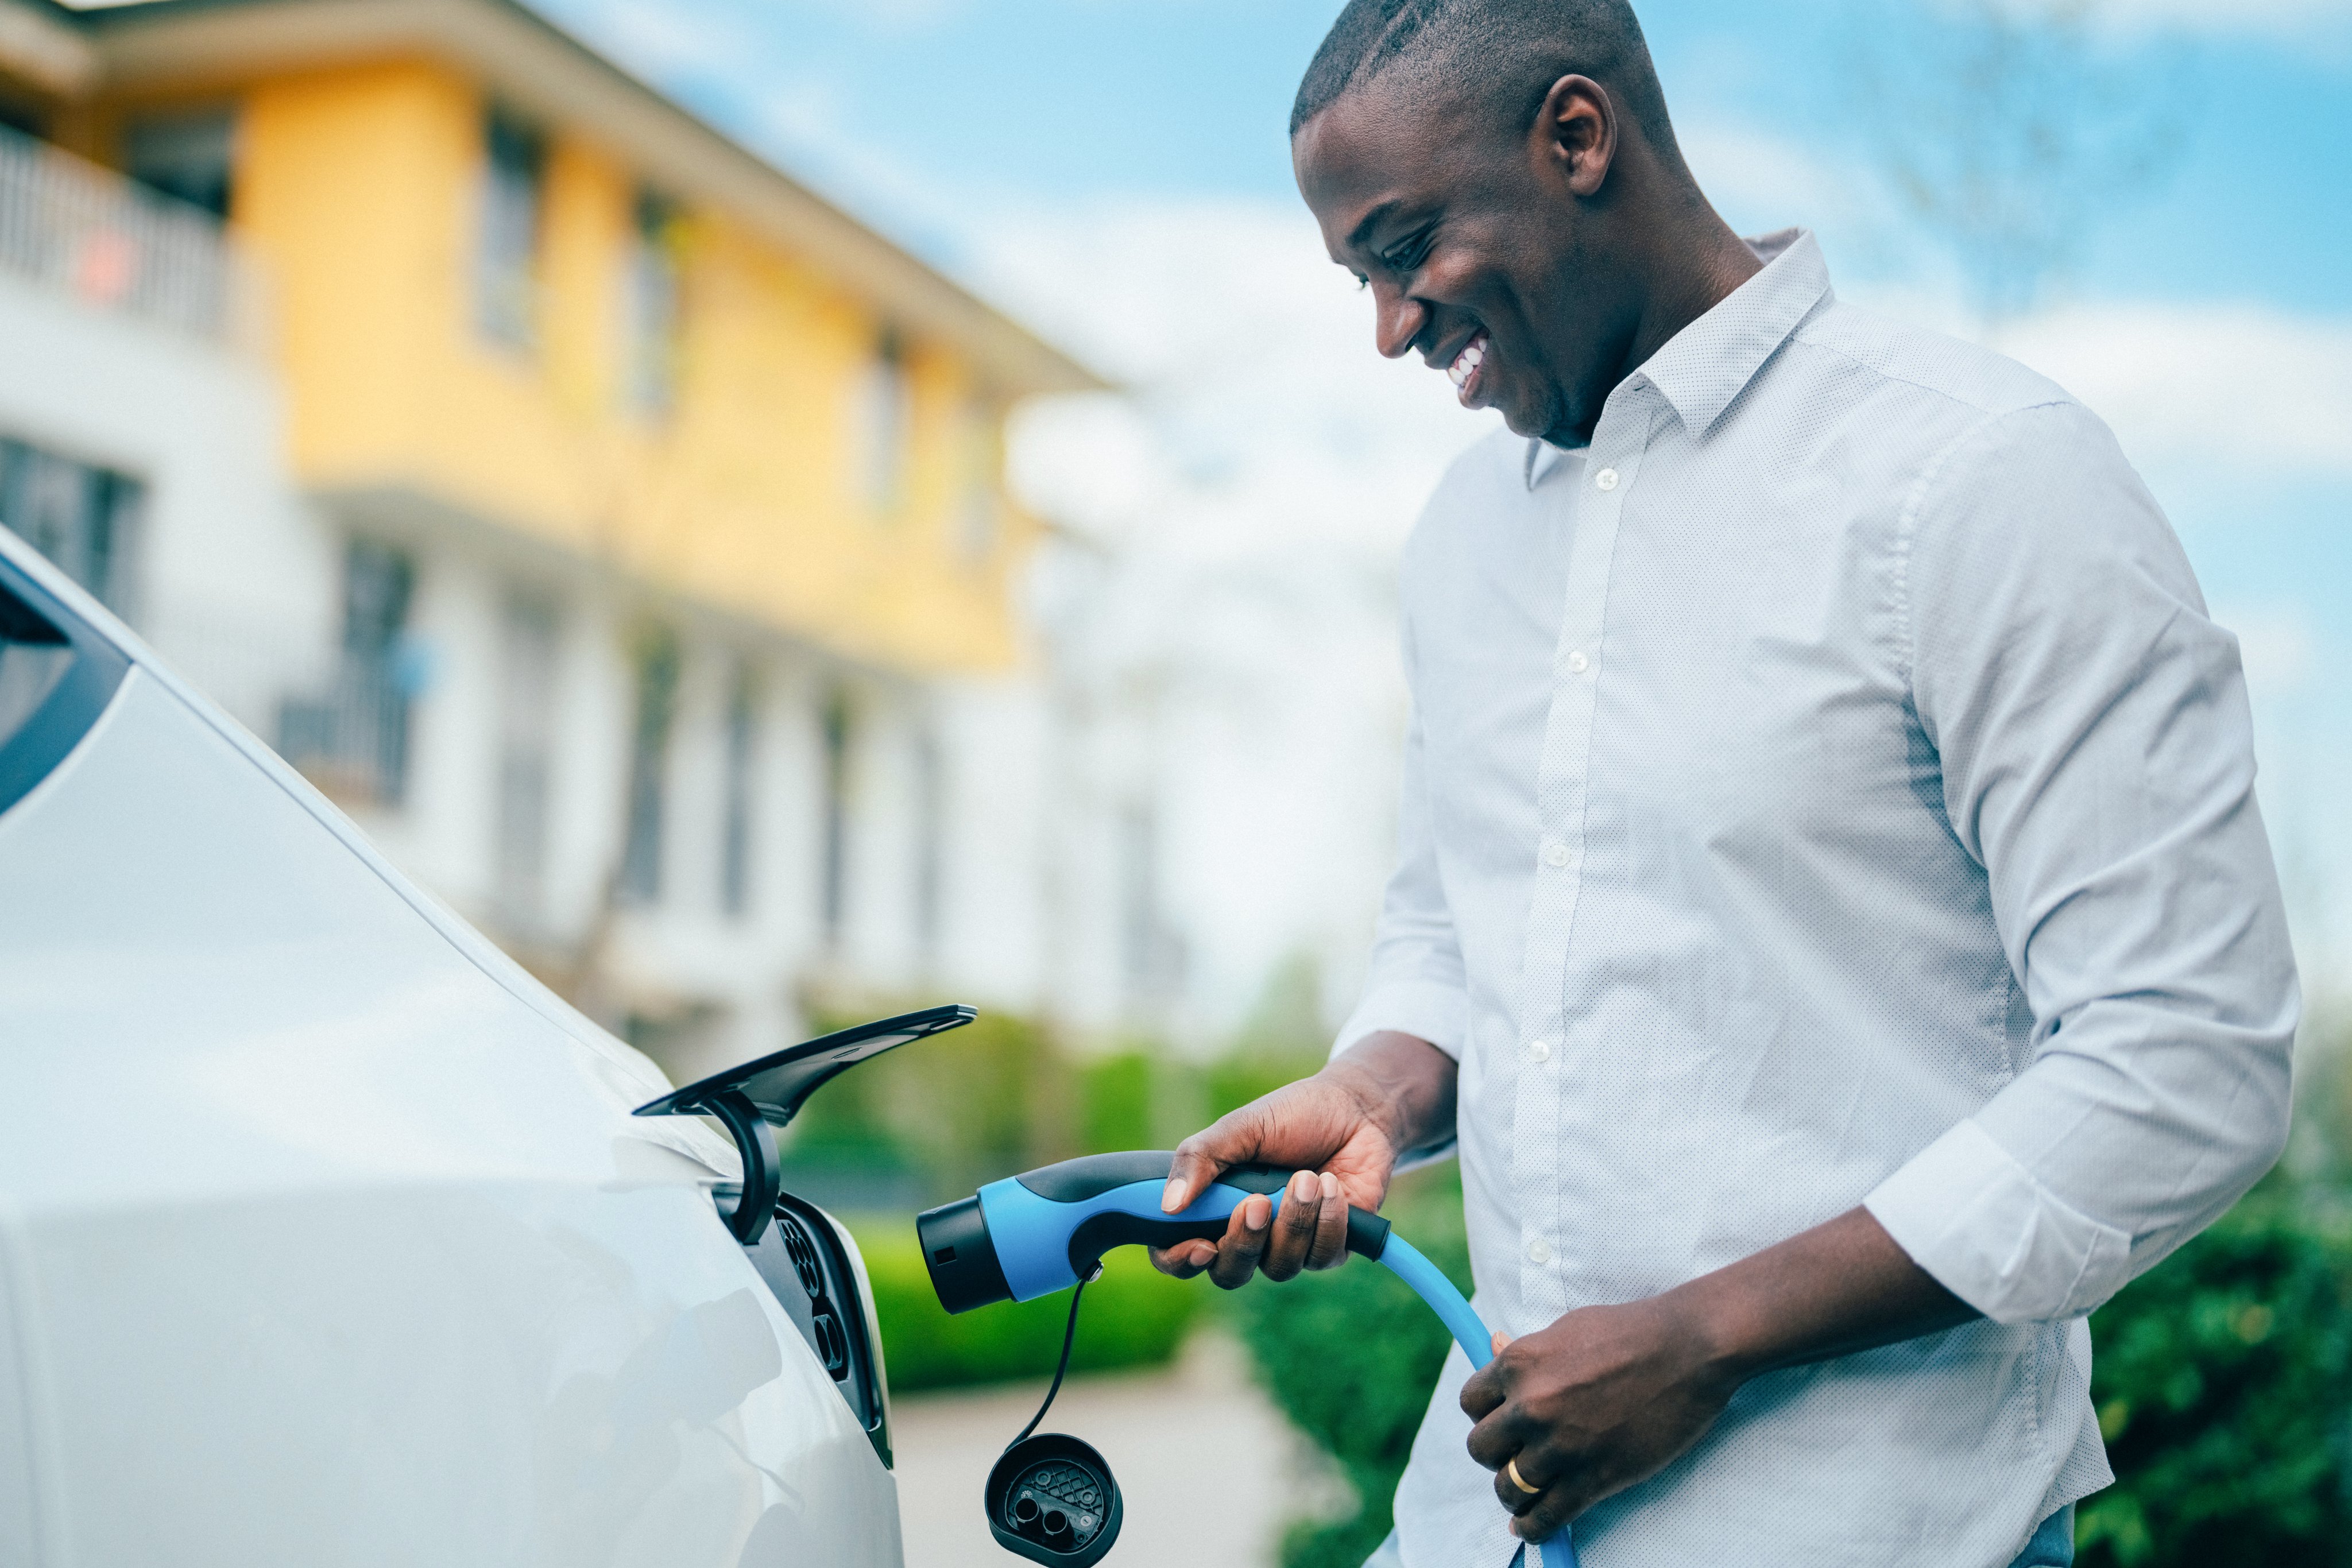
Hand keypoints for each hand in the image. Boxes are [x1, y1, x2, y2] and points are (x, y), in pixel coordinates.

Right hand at [1148, 1031, 1454, 1288]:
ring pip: (1280, 1267)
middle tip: (1258, 1203)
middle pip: (1229, 1274)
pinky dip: (1328, 1220)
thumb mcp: (1240, 1127)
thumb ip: (1200, 1159)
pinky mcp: (1329, 1248)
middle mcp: (1247, 1235)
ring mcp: (1288, 1246)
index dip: (1180, 1261)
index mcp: (1213, 1208)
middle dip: (1244, 1242)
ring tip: (1308, 1177)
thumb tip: (1168, 1205)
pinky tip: (1332, 1186)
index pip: (1177, 1255)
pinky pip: (1322, 1257)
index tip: (1200, 1245)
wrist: (1356, 1110)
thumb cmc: (1292, 1116)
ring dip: (1294, 1222)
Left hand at [1460, 1302, 1737, 1539]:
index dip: (1484, 1415)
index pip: (1470, 1402)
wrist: (1689, 1350)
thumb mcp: (1567, 1329)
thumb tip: (1491, 1344)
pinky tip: (1530, 1525)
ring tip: (1527, 1489)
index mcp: (1519, 1363)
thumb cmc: (1631, 1332)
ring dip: (1514, 1491)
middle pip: (1481, 1449)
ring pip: (1508, 1487)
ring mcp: (1561, 1445)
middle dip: (1496, 1454)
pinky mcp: (1593, 1478)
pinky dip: (1533, 1527)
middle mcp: (1531, 1405)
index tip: (1501, 1422)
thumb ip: (1527, 1350)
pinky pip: (1544, 1517)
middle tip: (1517, 1453)